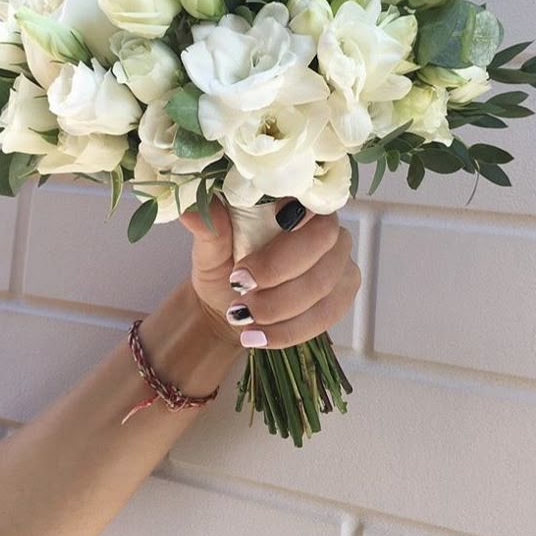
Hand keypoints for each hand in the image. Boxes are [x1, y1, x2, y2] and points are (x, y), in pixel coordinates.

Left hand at [180, 198, 360, 348]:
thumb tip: (191, 210)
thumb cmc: (226, 264)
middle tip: (239, 291)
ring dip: (280, 307)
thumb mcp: (210, 248)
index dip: (288, 226)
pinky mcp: (344, 292)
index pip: (309, 200)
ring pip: (324, 284)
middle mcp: (327, 223)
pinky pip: (327, 314)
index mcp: (295, 199)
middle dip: (279, 273)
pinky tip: (259, 336)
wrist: (232, 304)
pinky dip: (290, 330)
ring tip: (242, 319)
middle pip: (322, 242)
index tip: (246, 267)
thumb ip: (209, 228)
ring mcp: (341, 258)